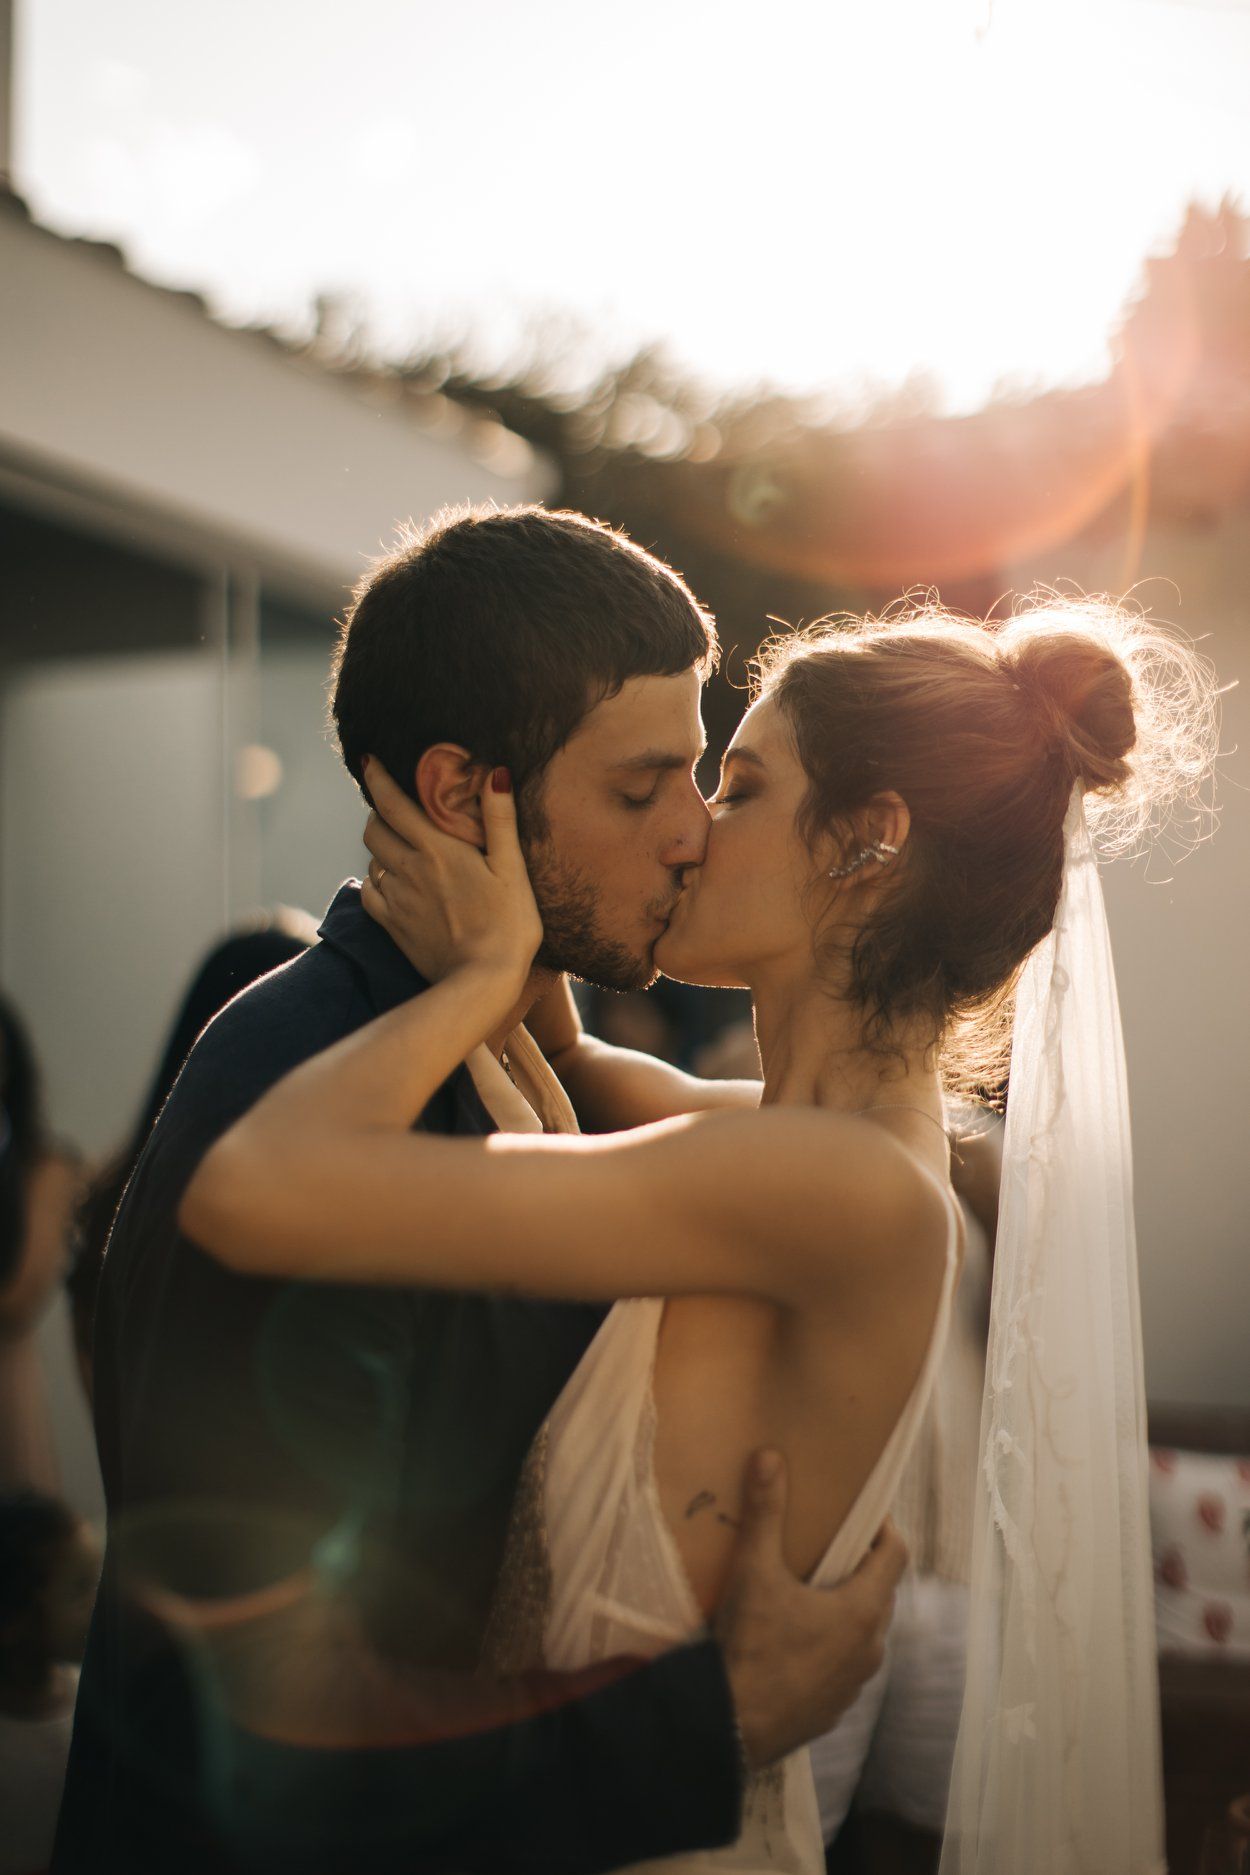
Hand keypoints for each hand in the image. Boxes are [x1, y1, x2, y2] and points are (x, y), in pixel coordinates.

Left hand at [360, 758, 542, 992]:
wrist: (482, 981)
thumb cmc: (508, 925)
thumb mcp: (512, 869)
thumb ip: (501, 820)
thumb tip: (496, 773)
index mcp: (437, 849)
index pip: (393, 802)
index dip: (377, 777)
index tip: (368, 761)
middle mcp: (409, 869)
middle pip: (373, 829)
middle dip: (379, 814)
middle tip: (395, 810)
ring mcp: (397, 899)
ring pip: (372, 861)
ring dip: (381, 849)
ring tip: (400, 849)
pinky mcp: (393, 926)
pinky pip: (370, 894)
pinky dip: (375, 882)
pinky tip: (391, 884)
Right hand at [715, 1450, 905, 1769]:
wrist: (730, 1727)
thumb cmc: (751, 1646)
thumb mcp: (755, 1571)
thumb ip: (765, 1512)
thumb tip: (770, 1457)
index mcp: (864, 1610)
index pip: (896, 1554)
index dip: (883, 1527)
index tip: (859, 1510)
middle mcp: (871, 1647)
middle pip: (879, 1591)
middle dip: (858, 1565)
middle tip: (825, 1542)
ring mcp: (854, 1683)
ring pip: (861, 1632)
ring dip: (843, 1608)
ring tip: (805, 1589)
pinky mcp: (833, 1709)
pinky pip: (842, 1666)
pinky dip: (827, 1645)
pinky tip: (791, 1638)